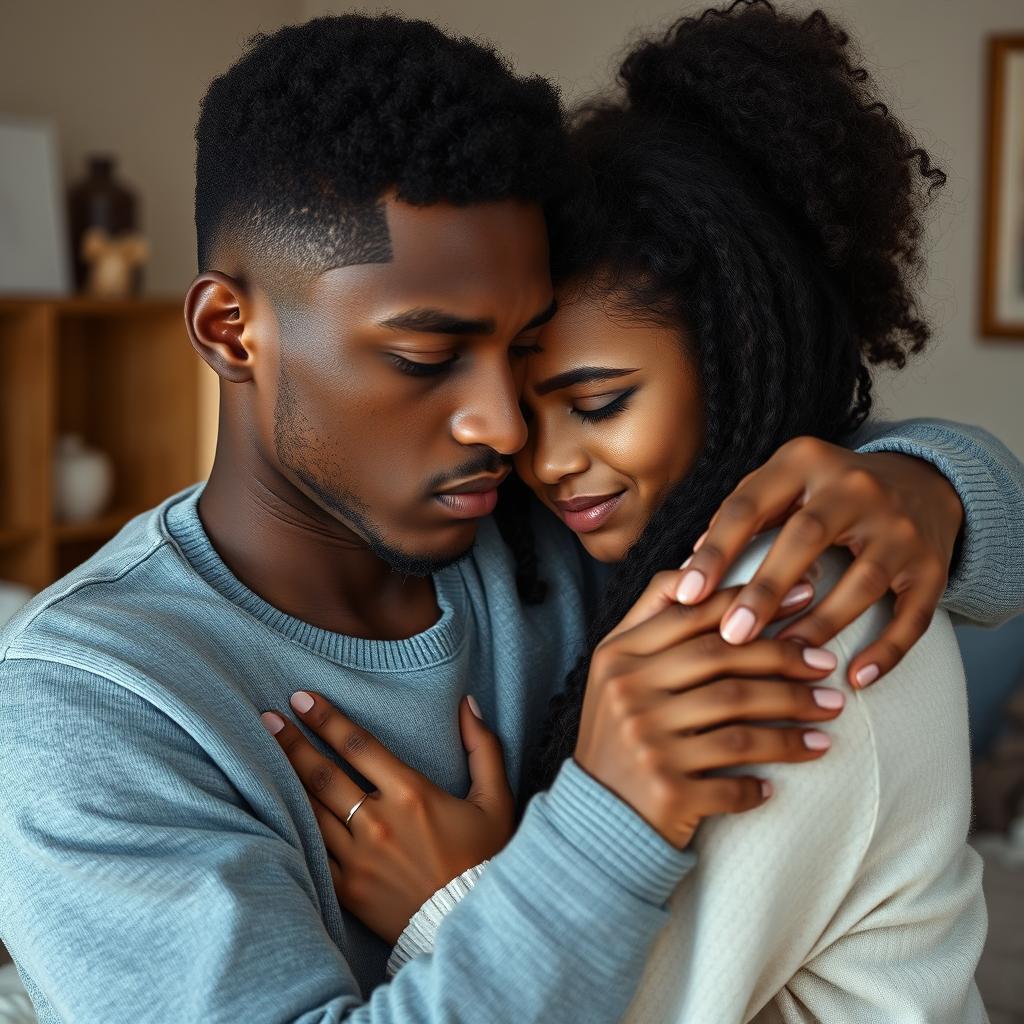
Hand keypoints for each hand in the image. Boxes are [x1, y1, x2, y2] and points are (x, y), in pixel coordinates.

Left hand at [259, 694, 513, 943]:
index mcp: (412, 793)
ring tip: (259, 751)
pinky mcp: (348, 889)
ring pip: (311, 809)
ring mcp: (359, 857)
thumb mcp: (496, 800)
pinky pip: (310, 852)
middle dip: (292, 741)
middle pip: (323, 773)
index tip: (303, 698)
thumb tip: (466, 703)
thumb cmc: (484, 858)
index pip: (358, 745)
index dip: (327, 718)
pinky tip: (271, 807)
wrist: (469, 922)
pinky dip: (290, 826)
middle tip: (267, 717)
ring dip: (283, 777)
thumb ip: (483, 748)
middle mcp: (379, 821)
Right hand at [576, 572, 843, 847]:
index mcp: (617, 655)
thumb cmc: (622, 732)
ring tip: (830, 715)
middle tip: (827, 665)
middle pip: (723, 662)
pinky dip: (768, 776)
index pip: (692, 615)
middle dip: (785, 660)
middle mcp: (628, 693)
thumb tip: (698, 568)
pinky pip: (735, 782)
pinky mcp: (668, 791)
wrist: (597, 816)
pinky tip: (792, 768)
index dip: (750, 602)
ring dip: (794, 718)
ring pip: (739, 721)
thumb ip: (652, 619)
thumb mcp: (618, 669)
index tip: (805, 598)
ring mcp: (647, 744)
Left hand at [675, 437, 963, 688]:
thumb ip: (739, 518)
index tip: (687, 595)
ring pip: (862, 580)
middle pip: (806, 537)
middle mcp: (856, 487)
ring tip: (783, 659)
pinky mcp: (932, 565)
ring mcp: (900, 526)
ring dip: (820, 624)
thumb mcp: (783, 484)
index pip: (751, 506)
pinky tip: (855, 678)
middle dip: (765, 589)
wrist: (923, 483)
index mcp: (804, 462)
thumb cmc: (826, 494)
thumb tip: (686, 570)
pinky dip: (886, 650)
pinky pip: (913, 614)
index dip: (716, 551)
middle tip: (731, 636)